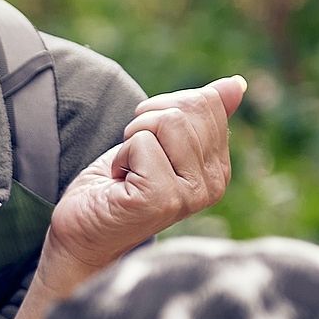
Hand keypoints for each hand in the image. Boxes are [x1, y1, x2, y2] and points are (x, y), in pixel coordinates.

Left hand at [41, 75, 245, 286]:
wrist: (82, 235)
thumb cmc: (117, 188)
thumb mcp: (160, 142)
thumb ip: (197, 116)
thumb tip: (237, 84)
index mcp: (219, 168)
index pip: (206, 102)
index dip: (163, 109)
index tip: (147, 143)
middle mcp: (213, 184)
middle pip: (185, 109)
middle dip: (146, 121)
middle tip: (133, 157)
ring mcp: (190, 194)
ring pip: (165, 122)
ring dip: (132, 139)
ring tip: (127, 171)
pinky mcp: (161, 199)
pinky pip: (141, 143)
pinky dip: (120, 157)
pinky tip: (119, 185)